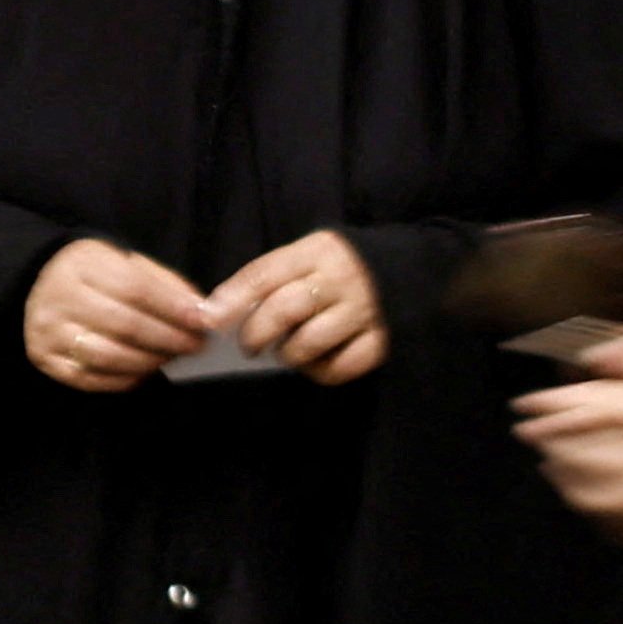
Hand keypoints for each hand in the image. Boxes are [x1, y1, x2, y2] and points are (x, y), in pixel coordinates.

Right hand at [23, 239, 207, 391]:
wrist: (42, 285)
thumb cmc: (99, 275)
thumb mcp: (128, 263)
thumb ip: (165, 284)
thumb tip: (200, 311)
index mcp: (84, 265)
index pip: (135, 288)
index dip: (173, 307)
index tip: (202, 320)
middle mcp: (60, 298)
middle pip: (124, 324)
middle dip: (168, 338)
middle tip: (195, 345)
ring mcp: (48, 331)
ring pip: (106, 355)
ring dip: (149, 361)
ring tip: (172, 357)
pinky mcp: (44, 359)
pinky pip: (89, 378)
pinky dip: (124, 379)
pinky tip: (145, 371)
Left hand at [205, 231, 386, 384]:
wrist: (411, 270)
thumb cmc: (342, 268)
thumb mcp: (308, 257)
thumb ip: (270, 278)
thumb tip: (219, 313)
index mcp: (318, 251)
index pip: (265, 274)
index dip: (232, 299)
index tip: (211, 320)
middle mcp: (342, 278)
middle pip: (285, 309)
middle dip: (255, 334)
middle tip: (249, 346)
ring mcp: (365, 310)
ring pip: (309, 342)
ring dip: (288, 354)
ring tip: (287, 351)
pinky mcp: (382, 339)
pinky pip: (341, 366)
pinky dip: (320, 372)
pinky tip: (317, 362)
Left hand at [513, 323, 622, 552]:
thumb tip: (613, 353)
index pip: (610, 409)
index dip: (566, 404)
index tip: (534, 398)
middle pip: (602, 456)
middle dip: (559, 442)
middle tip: (531, 427)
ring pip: (615, 498)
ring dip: (575, 480)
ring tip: (555, 464)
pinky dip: (611, 517)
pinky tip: (601, 503)